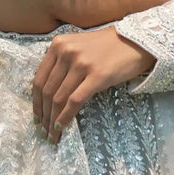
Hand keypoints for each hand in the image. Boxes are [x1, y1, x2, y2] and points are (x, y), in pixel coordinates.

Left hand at [31, 26, 155, 143]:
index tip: (36, 117)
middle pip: (47, 91)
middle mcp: (66, 52)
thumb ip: (62, 61)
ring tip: (52, 134)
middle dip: (43, 114)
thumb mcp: (78, 46)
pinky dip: (65, 117)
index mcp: (58, 45)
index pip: (39, 79)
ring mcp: (81, 63)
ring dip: (52, 120)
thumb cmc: (108, 45)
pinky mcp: (97, 75)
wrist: (138, 40)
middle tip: (43, 130)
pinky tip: (62, 127)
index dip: (35, 102)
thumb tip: (48, 91)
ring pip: (58, 98)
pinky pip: (75, 101)